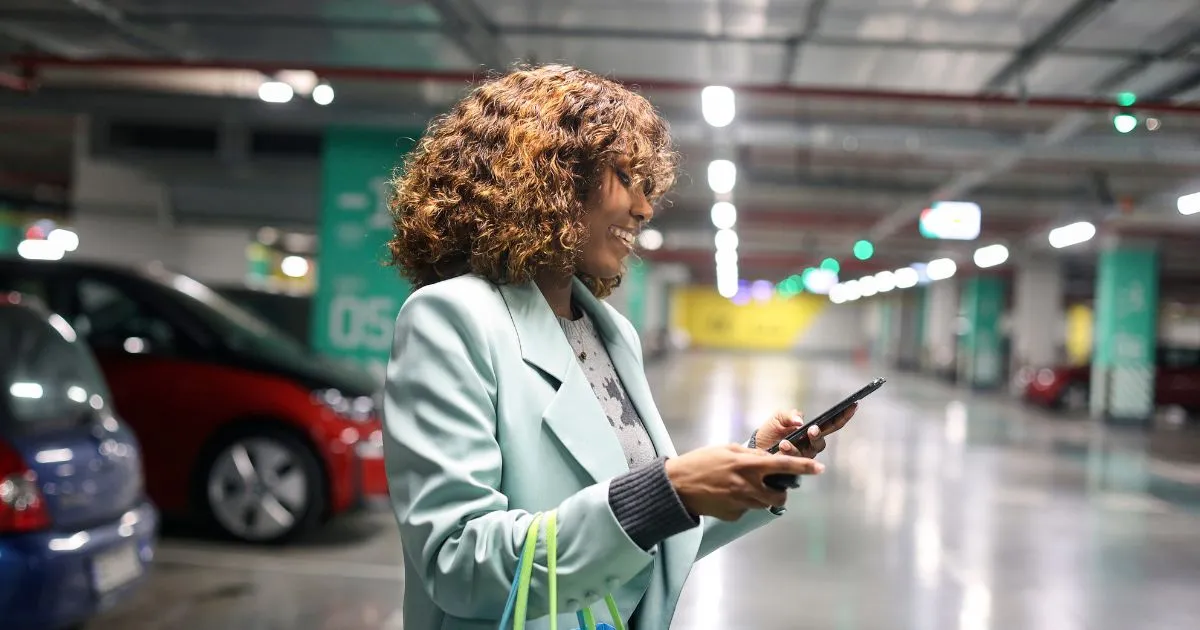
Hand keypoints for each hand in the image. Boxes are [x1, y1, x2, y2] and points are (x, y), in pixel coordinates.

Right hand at [664, 444, 824, 520]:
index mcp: (747, 465)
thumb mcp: (726, 449)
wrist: (677, 486)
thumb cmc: (700, 463)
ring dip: (759, 496)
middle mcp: (748, 486)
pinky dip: (741, 503)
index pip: (783, 466)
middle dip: (780, 491)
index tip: (819, 469)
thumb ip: (750, 454)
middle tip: (771, 485)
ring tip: (739, 486)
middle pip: (779, 495)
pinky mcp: (733, 516)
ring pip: (763, 503)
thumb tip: (767, 459)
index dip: (804, 467)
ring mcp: (741, 503)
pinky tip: (726, 495)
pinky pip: (746, 510)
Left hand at [754, 403, 857, 457]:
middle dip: (818, 436)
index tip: (853, 406)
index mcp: (810, 431)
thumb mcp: (778, 418)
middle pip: (821, 442)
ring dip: (797, 447)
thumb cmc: (769, 432)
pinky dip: (788, 453)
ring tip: (785, 442)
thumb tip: (800, 420)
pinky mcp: (793, 468)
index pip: (831, 424)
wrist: (753, 449)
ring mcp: (803, 458)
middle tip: (812, 430)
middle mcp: (810, 445)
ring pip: (808, 454)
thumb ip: (790, 415)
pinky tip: (782, 446)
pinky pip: (795, 462)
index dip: (843, 416)